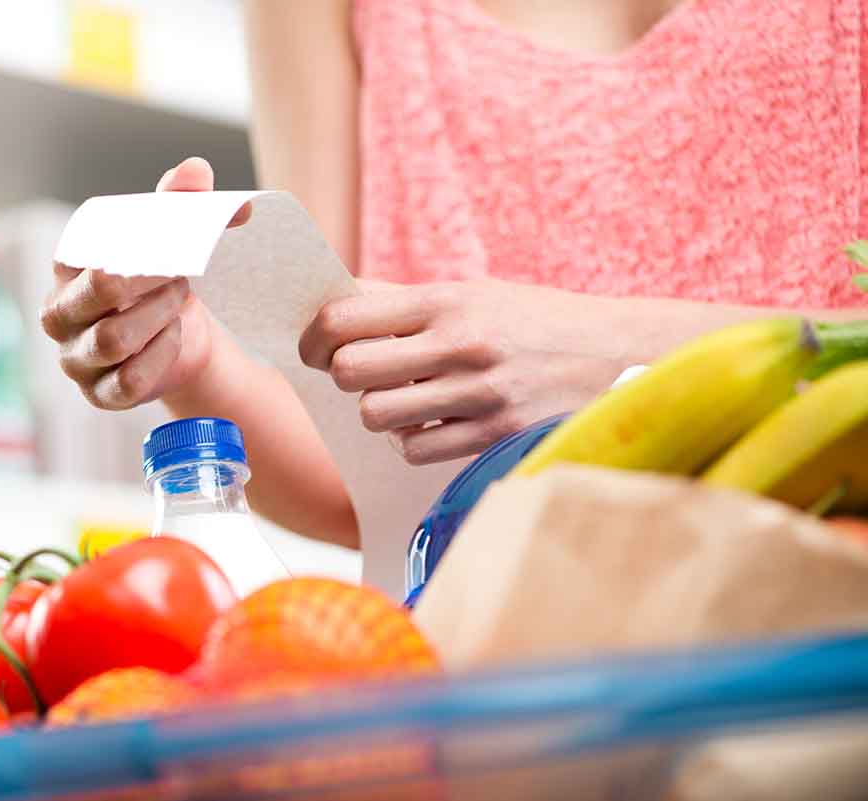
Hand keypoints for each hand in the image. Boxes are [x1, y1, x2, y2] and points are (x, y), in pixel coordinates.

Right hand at [40, 157, 248, 409]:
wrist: (183, 335)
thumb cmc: (165, 278)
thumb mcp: (173, 237)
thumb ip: (180, 201)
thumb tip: (196, 170)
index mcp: (65, 266)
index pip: (87, 249)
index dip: (135, 244)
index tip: (171, 241)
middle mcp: (59, 313)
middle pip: (100, 290)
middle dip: (152, 279)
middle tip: (181, 273)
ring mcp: (75, 357)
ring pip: (114, 339)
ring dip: (159, 316)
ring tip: (179, 301)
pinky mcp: (99, 394)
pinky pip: (128, 380)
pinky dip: (161, 355)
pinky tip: (175, 336)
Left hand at [298, 278, 630, 464]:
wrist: (620, 353)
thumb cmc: (536, 321)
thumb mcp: (475, 294)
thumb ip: (405, 302)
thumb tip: (334, 306)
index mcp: (447, 300)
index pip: (345, 317)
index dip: (313, 336)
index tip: (312, 346)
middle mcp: (460, 344)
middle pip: (350, 371)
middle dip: (343, 375)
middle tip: (356, 373)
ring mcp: (477, 393)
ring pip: (377, 415)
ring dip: (378, 411)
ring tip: (402, 399)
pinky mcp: (493, 435)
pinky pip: (415, 449)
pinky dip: (412, 440)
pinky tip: (432, 423)